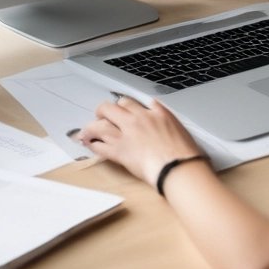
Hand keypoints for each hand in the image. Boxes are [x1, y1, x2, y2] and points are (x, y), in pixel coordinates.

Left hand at [77, 96, 202, 186]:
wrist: (178, 166)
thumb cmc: (182, 150)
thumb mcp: (174, 122)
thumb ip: (161, 112)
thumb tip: (153, 106)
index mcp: (150, 112)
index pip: (128, 102)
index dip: (119, 106)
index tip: (117, 110)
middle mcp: (136, 120)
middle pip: (109, 108)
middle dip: (101, 111)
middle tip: (99, 116)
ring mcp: (126, 136)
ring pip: (100, 126)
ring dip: (90, 128)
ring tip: (86, 132)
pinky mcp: (120, 153)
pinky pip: (100, 147)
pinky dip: (92, 145)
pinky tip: (89, 145)